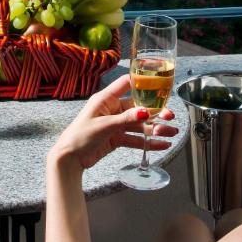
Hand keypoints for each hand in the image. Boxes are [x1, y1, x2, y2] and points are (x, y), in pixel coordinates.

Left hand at [49, 74, 177, 170]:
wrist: (70, 159)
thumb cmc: (80, 136)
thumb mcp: (104, 126)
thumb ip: (126, 119)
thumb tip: (146, 111)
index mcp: (106, 99)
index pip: (127, 84)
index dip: (143, 82)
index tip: (160, 83)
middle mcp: (112, 109)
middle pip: (138, 107)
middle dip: (155, 112)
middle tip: (169, 116)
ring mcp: (116, 124)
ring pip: (139, 124)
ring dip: (155, 129)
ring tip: (171, 133)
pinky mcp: (117, 138)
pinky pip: (136, 139)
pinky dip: (148, 142)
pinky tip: (162, 144)